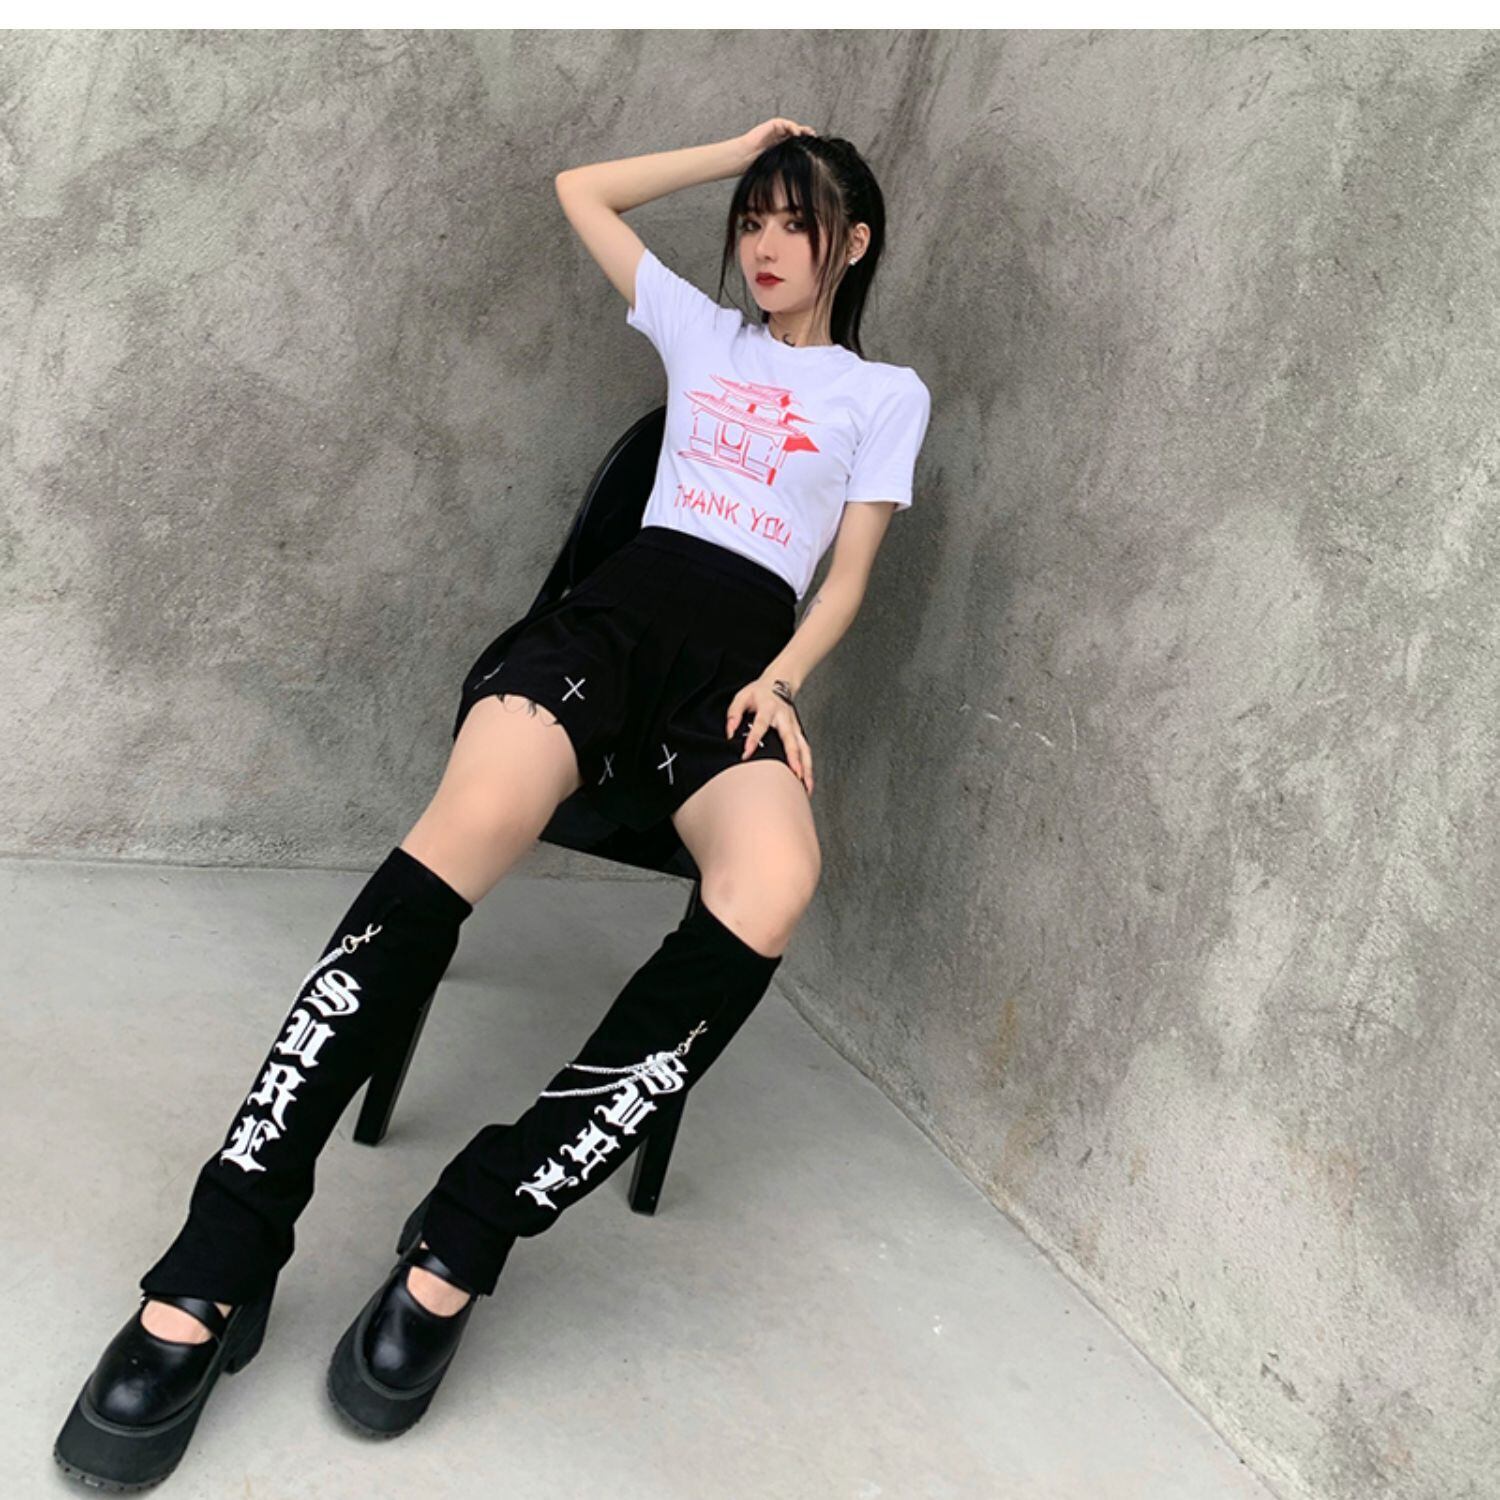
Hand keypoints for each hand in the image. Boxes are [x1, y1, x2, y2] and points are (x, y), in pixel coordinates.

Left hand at [726, 674, 813, 796]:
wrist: (779, 682)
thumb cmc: (759, 692)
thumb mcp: (742, 697)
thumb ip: (734, 714)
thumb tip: (730, 733)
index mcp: (769, 708)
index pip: (761, 725)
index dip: (753, 738)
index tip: (746, 753)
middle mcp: (785, 718)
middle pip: (791, 740)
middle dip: (793, 757)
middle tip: (794, 774)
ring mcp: (794, 726)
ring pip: (803, 748)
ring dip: (806, 767)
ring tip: (806, 786)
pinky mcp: (799, 732)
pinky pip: (805, 751)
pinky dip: (808, 767)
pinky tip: (808, 782)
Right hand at [737, 118, 817, 164]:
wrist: (743, 158)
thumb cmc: (755, 164)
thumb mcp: (776, 166)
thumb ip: (786, 165)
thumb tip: (800, 174)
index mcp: (780, 148)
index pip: (795, 144)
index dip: (805, 144)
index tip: (814, 149)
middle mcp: (779, 138)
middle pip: (796, 134)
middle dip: (806, 135)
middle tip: (814, 138)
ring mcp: (775, 131)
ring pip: (792, 127)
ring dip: (801, 130)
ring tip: (809, 134)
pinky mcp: (771, 125)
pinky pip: (785, 123)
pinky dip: (792, 127)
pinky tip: (796, 134)